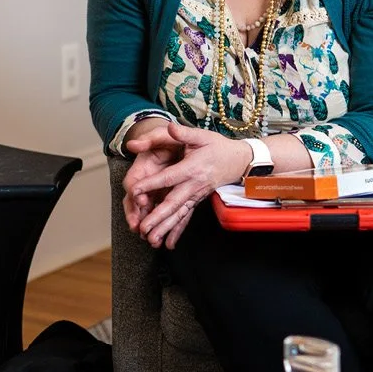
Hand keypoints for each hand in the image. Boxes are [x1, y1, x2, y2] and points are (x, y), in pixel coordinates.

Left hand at [130, 126, 250, 249]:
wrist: (239, 160)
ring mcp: (197, 195)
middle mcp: (194, 185)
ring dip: (165, 229)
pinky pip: (186, 218)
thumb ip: (182, 133)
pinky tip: (168, 244)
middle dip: (158, 217)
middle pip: (173, 203)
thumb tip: (169, 127)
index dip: (151, 184)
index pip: (168, 177)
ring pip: (179, 214)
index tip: (134, 191)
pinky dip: (177, 231)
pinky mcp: (198, 201)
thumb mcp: (200, 135)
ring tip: (151, 241)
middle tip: (143, 229)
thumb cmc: (217, 146)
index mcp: (192, 168)